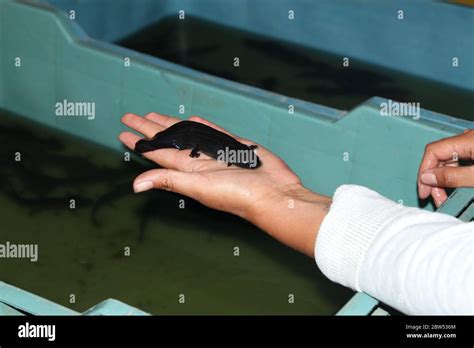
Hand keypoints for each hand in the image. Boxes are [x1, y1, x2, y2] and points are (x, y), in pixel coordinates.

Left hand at [119, 112, 330, 256]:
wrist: (274, 194)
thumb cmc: (238, 194)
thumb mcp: (200, 187)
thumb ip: (170, 181)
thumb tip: (135, 185)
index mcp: (188, 169)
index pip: (157, 152)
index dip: (139, 142)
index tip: (122, 131)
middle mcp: (198, 159)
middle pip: (167, 139)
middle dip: (149, 128)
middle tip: (130, 116)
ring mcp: (216, 151)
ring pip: (187, 132)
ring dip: (170, 124)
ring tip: (155, 116)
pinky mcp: (233, 145)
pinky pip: (212, 130)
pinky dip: (200, 124)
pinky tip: (191, 118)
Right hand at [418, 129, 473, 206]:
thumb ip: (452, 176)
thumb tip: (427, 178)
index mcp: (467, 140)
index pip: (433, 151)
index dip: (423, 171)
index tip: (424, 191)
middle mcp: (469, 139)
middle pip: (440, 157)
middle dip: (435, 180)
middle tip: (438, 200)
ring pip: (451, 162)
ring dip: (445, 180)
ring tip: (447, 198)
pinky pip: (462, 163)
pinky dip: (456, 176)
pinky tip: (457, 188)